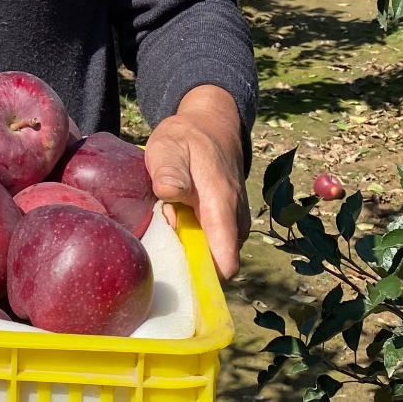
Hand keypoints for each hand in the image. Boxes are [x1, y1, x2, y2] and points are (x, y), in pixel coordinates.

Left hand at [144, 87, 244, 276]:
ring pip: (216, 255)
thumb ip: (168, 170)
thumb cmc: (187, 139)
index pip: (224, 264)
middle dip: (190, 259)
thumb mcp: (168, 146)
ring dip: (192, 247)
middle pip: (217, 265)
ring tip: (172, 218)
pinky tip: (180, 219)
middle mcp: (236, 221)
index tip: (174, 263)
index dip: (201, 276)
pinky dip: (197, 239)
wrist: (212, 126)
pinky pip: (216, 245)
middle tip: (166, 228)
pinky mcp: (231, 223)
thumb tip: (169, 191)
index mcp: (222, 206)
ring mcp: (236, 223)